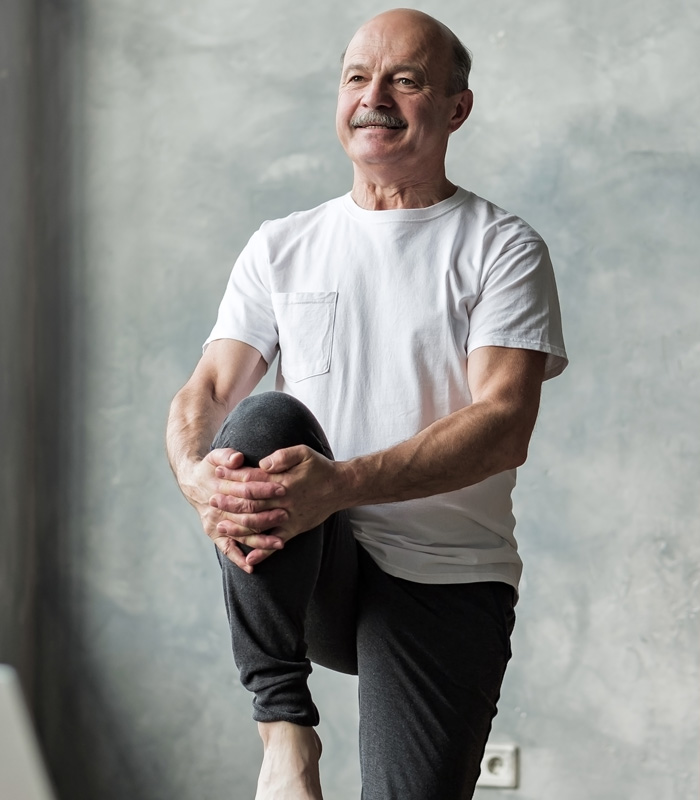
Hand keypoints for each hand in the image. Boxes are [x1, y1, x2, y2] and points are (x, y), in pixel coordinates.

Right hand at [182, 448, 287, 571]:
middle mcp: (218, 508)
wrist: (193, 482)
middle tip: (286, 516)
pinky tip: (251, 567)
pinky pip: (226, 548)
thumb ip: (227, 455)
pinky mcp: (214, 533)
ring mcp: (216, 523)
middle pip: (245, 514)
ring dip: (259, 540)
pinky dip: (238, 559)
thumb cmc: (212, 466)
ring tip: (280, 543)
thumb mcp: (217, 455)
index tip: (282, 489)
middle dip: (267, 516)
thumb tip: (237, 459)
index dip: (264, 489)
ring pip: (240, 534)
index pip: (245, 489)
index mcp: (221, 487)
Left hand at [210, 446, 346, 566]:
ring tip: (221, 526)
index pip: (252, 479)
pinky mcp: (294, 530)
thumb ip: (282, 456)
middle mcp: (283, 502)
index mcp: (283, 481)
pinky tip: (250, 560)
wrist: (340, 487)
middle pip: (251, 503)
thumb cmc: (320, 468)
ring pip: (259, 525)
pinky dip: (263, 552)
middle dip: (229, 502)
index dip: (234, 476)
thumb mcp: (303, 452)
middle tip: (211, 500)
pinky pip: (276, 543)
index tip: (218, 471)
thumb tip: (262, 464)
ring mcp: (288, 518)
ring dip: (238, 527)